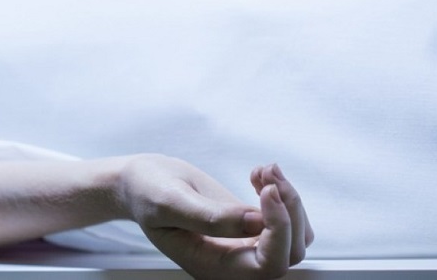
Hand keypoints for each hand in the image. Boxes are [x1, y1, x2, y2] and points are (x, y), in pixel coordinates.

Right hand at [116, 154, 312, 279]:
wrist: (142, 181)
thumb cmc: (147, 191)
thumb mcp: (170, 201)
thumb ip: (211, 216)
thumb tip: (256, 222)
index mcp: (212, 266)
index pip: (268, 266)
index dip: (278, 231)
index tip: (267, 192)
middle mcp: (233, 262)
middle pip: (290, 252)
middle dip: (289, 210)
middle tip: (268, 176)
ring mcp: (244, 245)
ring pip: (295, 237)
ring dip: (289, 200)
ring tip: (264, 170)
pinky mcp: (250, 227)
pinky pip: (285, 220)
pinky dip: (282, 194)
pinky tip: (259, 175)